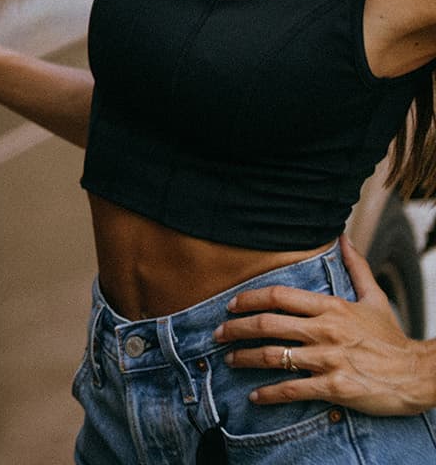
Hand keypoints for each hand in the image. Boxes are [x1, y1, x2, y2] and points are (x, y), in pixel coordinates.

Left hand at [215, 236, 435, 415]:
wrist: (419, 375)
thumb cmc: (392, 339)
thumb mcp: (375, 299)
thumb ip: (356, 268)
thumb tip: (343, 237)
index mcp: (331, 308)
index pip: (279, 296)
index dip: (249, 299)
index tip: (230, 305)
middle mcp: (326, 330)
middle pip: (268, 324)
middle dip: (236, 329)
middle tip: (217, 334)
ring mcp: (329, 359)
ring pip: (274, 356)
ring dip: (245, 358)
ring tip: (229, 360)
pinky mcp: (335, 387)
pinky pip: (292, 389)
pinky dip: (269, 393)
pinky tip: (255, 395)